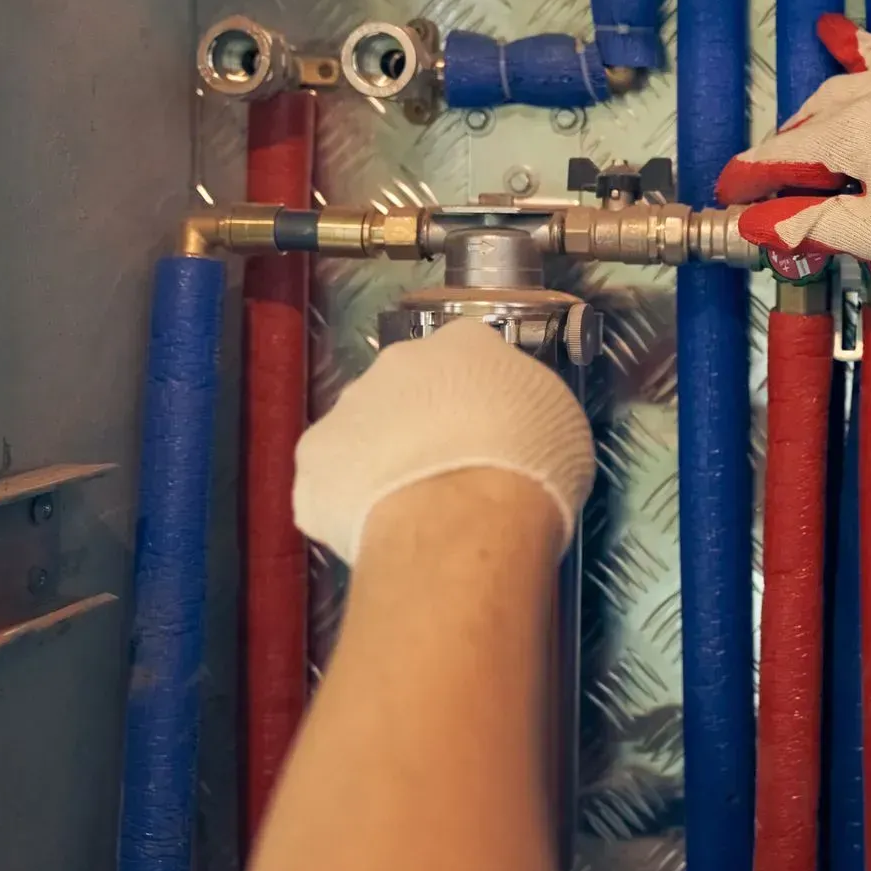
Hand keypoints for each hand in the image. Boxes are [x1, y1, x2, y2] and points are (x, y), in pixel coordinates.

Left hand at [293, 319, 594, 564]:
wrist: (464, 518)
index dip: (478, 391)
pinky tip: (378, 527)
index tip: (492, 425)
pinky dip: (349, 498)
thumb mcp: (558, 423)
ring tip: (413, 503)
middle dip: (423, 419)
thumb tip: (509, 420)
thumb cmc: (529, 466)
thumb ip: (524, 406)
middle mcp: (398, 360)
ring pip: (364, 429)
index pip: (468, 352)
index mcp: (464, 343)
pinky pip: (332, 476)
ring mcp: (347, 407)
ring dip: (383, 456)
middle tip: (450, 467)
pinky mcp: (312, 460)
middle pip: (408, 385)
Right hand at [715, 16, 870, 271]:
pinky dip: (852, 53)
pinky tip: (838, 33)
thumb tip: (760, 223)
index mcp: (850, 132)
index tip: (729, 199)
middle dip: (780, 157)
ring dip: (810, 121)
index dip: (749, 180)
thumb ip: (814, 224)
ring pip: (837, 92)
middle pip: (806, 123)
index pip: (780, 155)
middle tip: (768, 197)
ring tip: (798, 151)